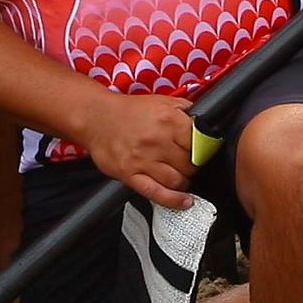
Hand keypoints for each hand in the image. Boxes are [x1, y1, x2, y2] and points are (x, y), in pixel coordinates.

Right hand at [78, 90, 199, 207]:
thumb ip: (185, 110)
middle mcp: (157, 140)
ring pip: (177, 181)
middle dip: (193, 166)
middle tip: (189, 163)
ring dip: (184, 182)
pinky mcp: (130, 175)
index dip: (204, 148)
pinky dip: (174, 200)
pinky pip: (157, 193)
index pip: (200, 142)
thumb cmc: (129, 111)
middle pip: (191, 164)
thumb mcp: (162, 101)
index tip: (203, 151)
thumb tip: (206, 121)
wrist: (96, 117)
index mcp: (168, 120)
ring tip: (181, 176)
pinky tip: (185, 202)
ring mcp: (142, 159)